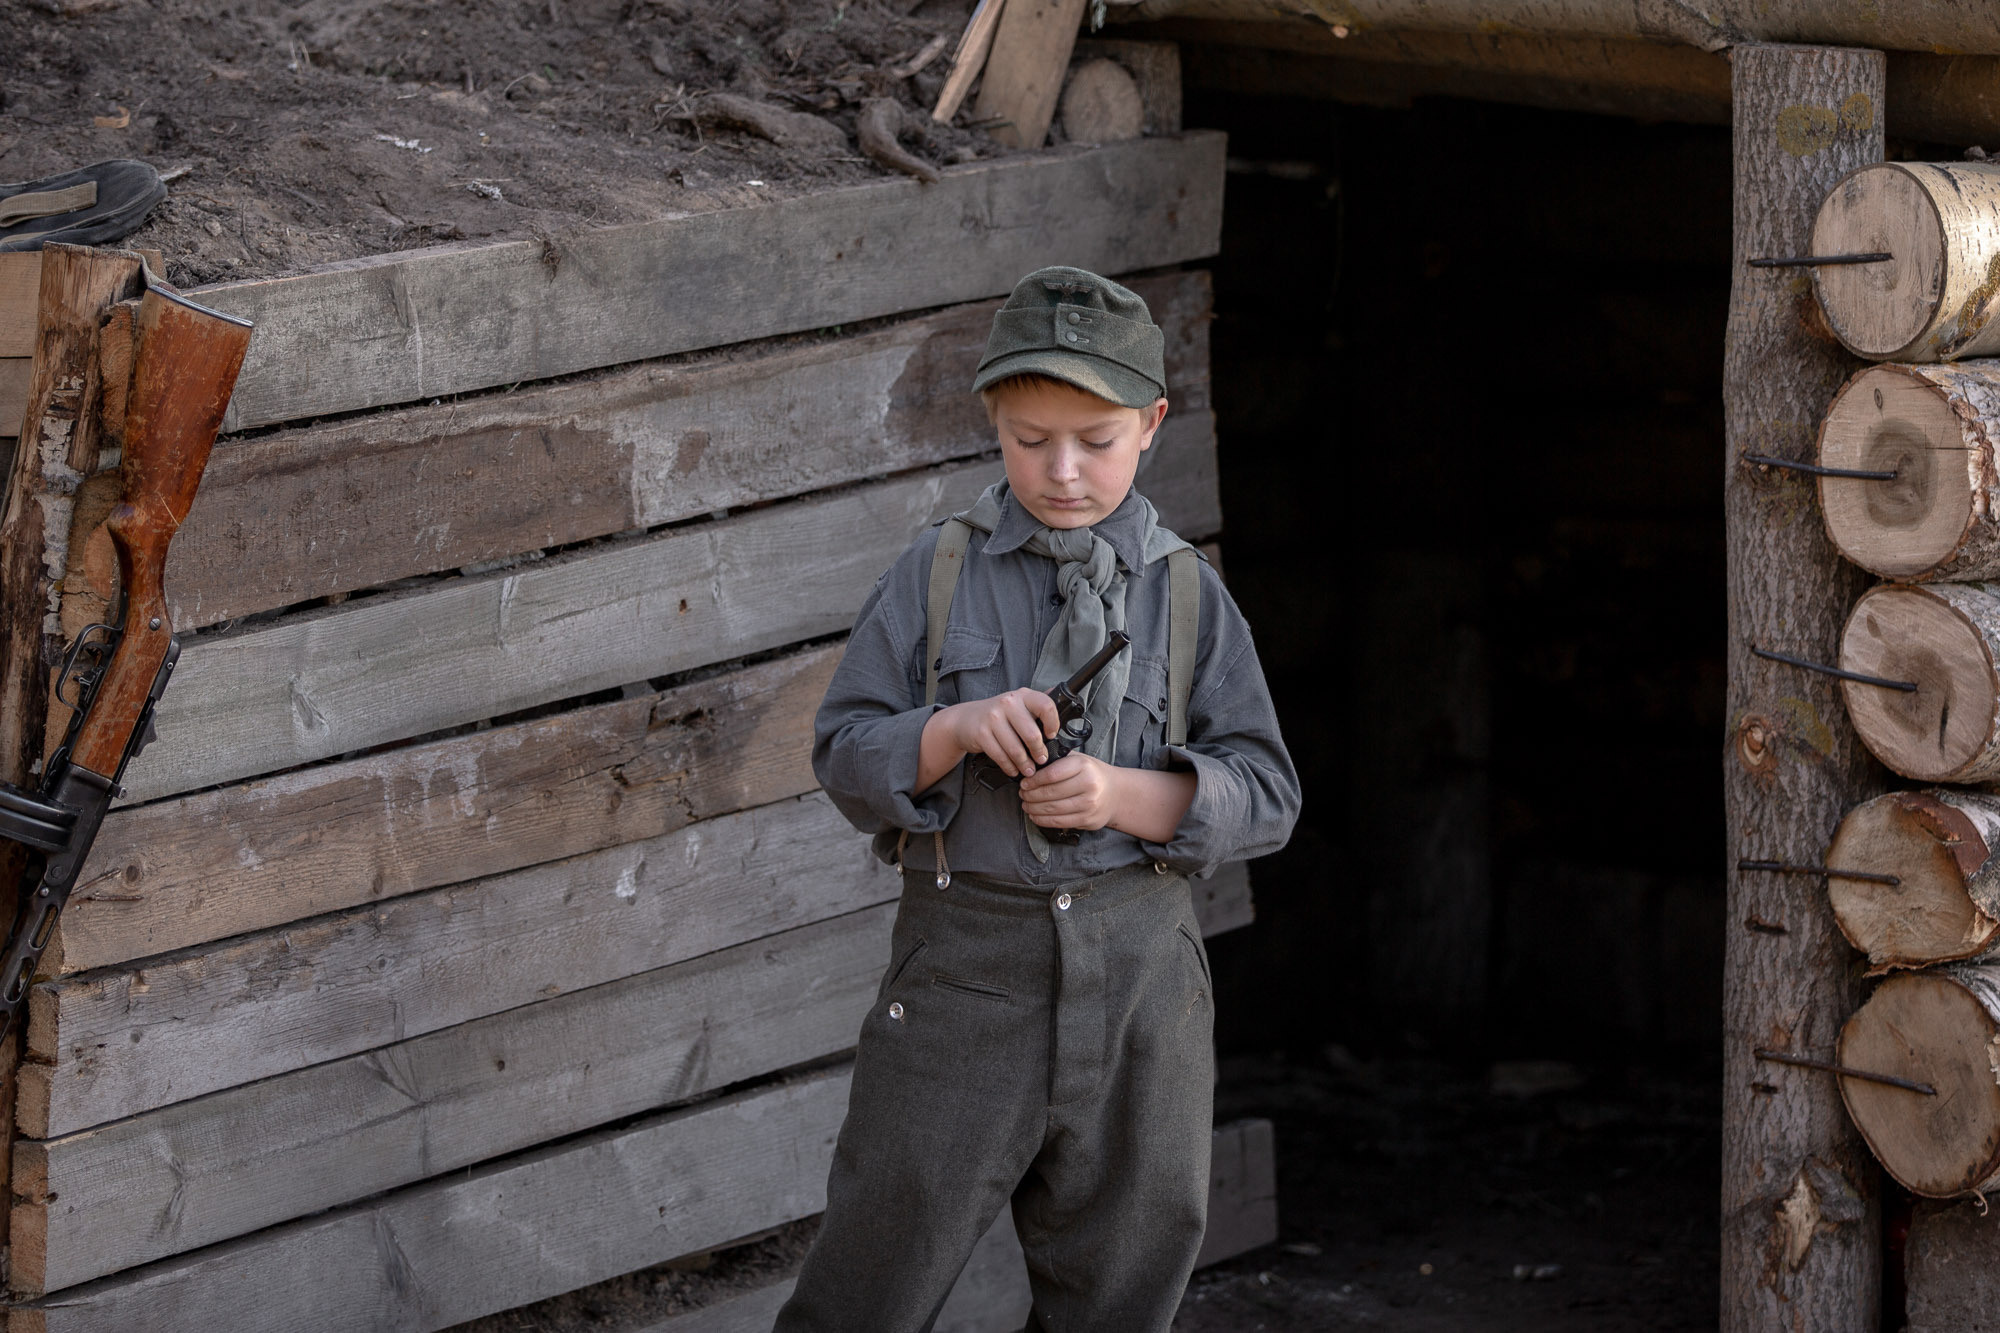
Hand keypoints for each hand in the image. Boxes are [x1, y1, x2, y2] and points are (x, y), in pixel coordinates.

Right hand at [937, 689, 1058, 778]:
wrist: (965, 719)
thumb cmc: (999, 715)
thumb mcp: (1019, 705)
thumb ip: (1038, 707)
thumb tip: (1065, 705)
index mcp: (1023, 696)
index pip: (1046, 706)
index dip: (1053, 723)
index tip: (1053, 736)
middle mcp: (1008, 703)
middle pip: (1032, 734)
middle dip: (1039, 752)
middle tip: (1042, 760)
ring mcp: (993, 717)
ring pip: (1016, 749)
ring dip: (1025, 764)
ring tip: (1029, 770)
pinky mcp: (981, 733)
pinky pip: (1000, 756)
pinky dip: (1009, 767)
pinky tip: (1013, 770)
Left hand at [1019, 753, 1118, 830]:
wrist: (1116, 793)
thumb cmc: (1091, 774)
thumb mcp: (1078, 760)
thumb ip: (1057, 761)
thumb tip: (1030, 769)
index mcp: (1084, 766)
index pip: (1052, 774)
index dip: (1034, 780)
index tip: (1024, 783)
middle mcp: (1089, 785)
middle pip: (1050, 793)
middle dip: (1030, 795)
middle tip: (1022, 794)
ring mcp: (1089, 805)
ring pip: (1052, 809)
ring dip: (1033, 808)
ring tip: (1026, 804)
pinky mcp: (1087, 820)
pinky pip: (1059, 822)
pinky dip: (1042, 820)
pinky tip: (1034, 815)